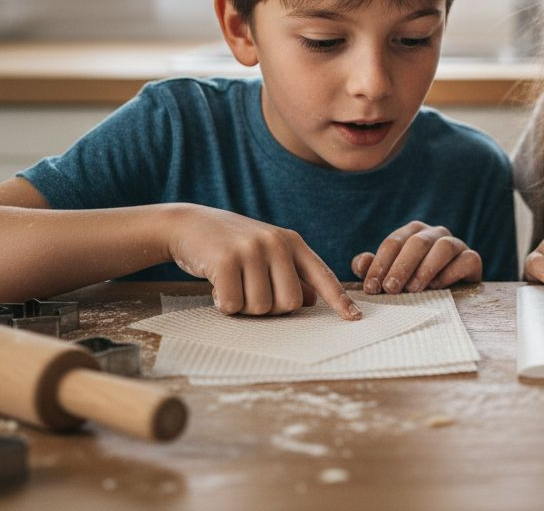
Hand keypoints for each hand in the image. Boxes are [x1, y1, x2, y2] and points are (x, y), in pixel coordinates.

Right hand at [167, 204, 359, 318]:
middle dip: (269, 308)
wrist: (189, 224)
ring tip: (232, 284)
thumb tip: (312, 300)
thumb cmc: (232, 245)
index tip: (354, 319)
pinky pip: (234, 304)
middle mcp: (276, 243)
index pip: (322, 275)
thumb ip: (290, 274)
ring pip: (261, 307)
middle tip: (250, 291)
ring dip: (243, 306)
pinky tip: (217, 286)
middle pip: (290, 303)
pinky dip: (224, 303)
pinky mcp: (226, 259)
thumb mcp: (267, 254)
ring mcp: (252, 249)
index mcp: (292, 242)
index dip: (339, 299)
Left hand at [351, 221, 481, 293]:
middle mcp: (434, 234)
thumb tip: (361, 264)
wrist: (450, 290)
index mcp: (412, 233)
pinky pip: (466, 260)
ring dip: (426, 268)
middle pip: (416, 242)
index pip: (393, 243)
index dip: (380, 264)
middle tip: (390, 288)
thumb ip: (374, 268)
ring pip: (443, 247)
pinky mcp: (472, 259)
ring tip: (413, 289)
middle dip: (401, 266)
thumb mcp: (391, 275)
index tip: (371, 287)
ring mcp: (456, 244)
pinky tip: (438, 287)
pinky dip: (451, 273)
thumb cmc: (414, 280)